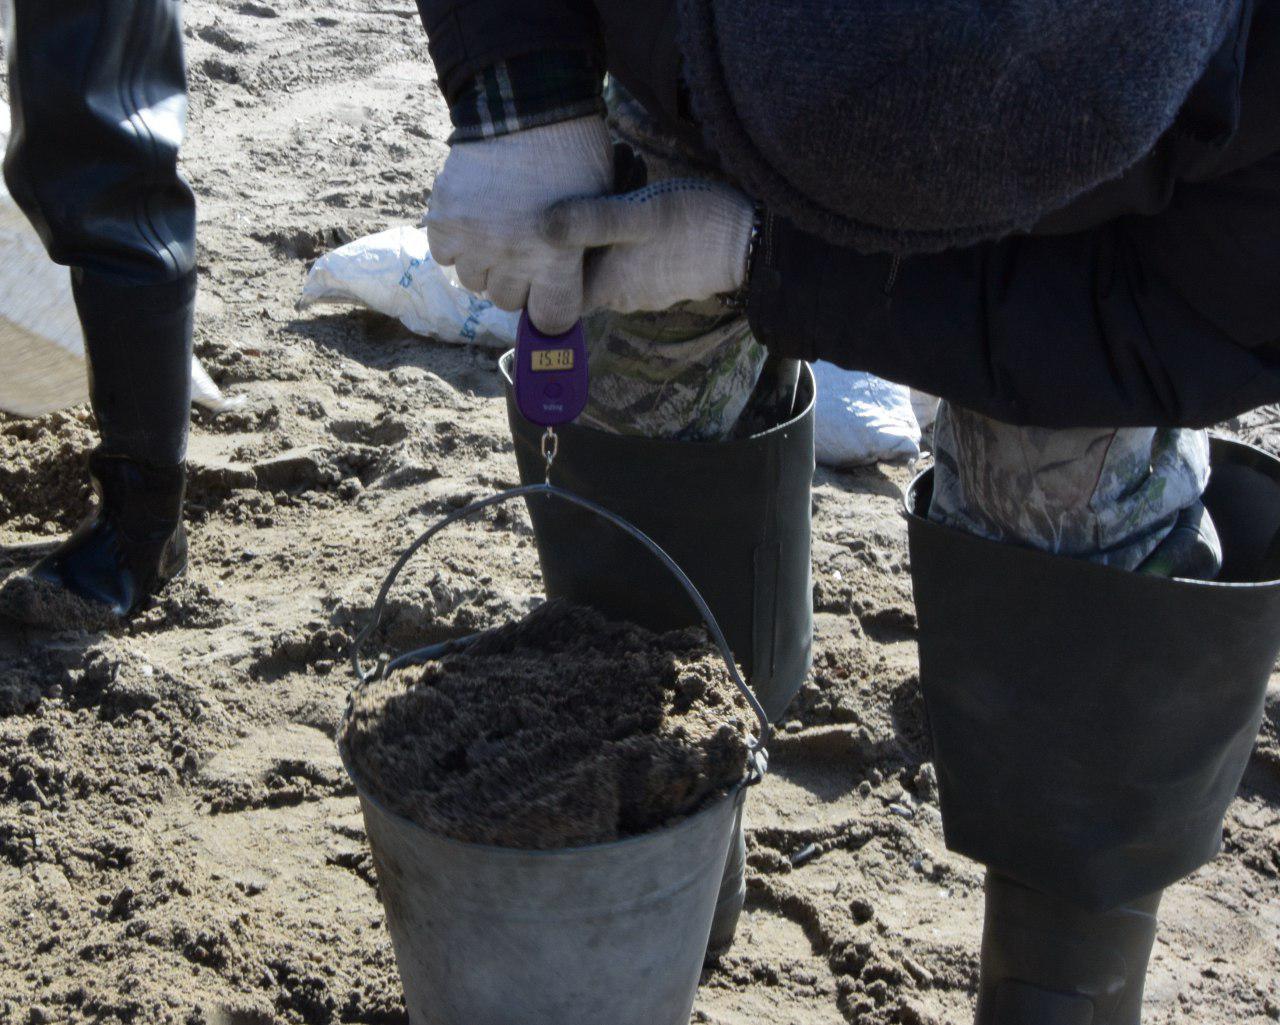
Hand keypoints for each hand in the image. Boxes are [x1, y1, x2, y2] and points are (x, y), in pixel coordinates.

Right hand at [425, 116, 611, 333]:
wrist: (527, 103)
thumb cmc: (574, 153)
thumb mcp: (597, 208)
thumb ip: (580, 252)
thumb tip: (568, 286)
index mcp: (555, 259)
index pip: (550, 321)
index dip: (553, 308)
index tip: (552, 293)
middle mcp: (512, 257)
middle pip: (508, 301)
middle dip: (518, 282)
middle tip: (525, 252)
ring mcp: (474, 240)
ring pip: (473, 282)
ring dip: (485, 264)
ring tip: (498, 232)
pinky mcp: (444, 219)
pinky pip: (444, 255)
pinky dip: (456, 244)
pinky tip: (474, 220)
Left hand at [541, 179, 754, 314]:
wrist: (752, 244)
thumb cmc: (695, 228)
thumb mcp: (639, 214)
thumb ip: (591, 220)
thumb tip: (541, 225)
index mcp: (608, 287)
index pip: (558, 286)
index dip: (547, 257)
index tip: (543, 218)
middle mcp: (623, 294)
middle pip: (585, 264)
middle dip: (582, 222)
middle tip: (592, 177)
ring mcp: (648, 286)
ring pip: (612, 253)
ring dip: (611, 217)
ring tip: (625, 170)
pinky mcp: (669, 273)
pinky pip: (638, 251)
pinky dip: (633, 224)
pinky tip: (644, 188)